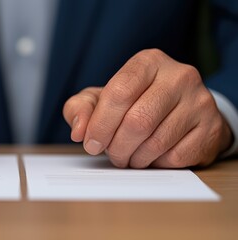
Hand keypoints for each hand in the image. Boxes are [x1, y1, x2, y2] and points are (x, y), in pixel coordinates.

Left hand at [63, 49, 231, 167]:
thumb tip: (79, 131)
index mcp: (148, 62)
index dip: (100, 124)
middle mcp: (179, 76)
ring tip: (128, 156)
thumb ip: (81, 108)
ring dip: (134, 158)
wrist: (181, 111)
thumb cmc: (134, 103)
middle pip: (137, 121)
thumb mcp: (101, 99)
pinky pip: (175, 157)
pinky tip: (150, 157)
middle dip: (117, 147)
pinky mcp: (211, 128)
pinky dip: (156, 163)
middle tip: (112, 154)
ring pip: (156, 143)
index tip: (91, 143)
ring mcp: (200, 101)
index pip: (119, 93)